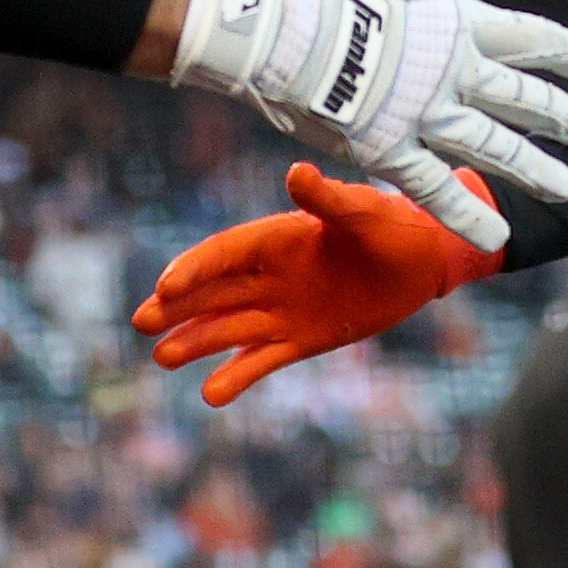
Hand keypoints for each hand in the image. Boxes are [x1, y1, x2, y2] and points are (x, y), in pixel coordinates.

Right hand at [135, 163, 501, 406]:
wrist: (425, 259)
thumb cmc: (394, 225)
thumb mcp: (362, 211)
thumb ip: (326, 199)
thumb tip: (297, 173)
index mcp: (279, 237)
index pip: (226, 254)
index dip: (194, 269)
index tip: (165, 287)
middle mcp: (273, 274)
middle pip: (215, 291)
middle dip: (178, 306)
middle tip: (142, 323)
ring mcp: (284, 308)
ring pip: (230, 326)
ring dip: (197, 341)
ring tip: (162, 357)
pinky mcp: (303, 339)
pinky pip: (263, 358)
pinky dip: (237, 375)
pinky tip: (210, 394)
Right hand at [171, 0, 567, 254]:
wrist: (280, 30)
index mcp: (456, 22)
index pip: (527, 36)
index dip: (567, 48)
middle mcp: (452, 71)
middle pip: (522, 97)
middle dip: (563, 116)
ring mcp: (425, 114)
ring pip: (492, 147)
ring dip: (532, 168)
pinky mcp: (390, 149)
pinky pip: (435, 188)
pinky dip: (465, 213)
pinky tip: (497, 238)